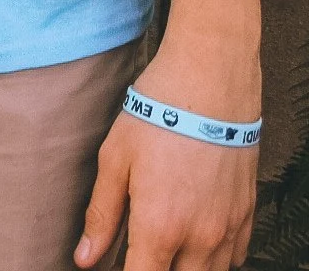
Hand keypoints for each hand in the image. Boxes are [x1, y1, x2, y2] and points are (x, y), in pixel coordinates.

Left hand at [76, 51, 258, 270]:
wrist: (209, 80)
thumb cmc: (157, 113)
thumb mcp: (115, 157)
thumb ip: (102, 214)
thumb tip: (85, 258)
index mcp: (159, 227)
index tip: (117, 264)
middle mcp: (198, 238)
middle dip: (157, 269)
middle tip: (142, 247)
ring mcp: (227, 228)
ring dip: (186, 267)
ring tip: (167, 240)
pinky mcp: (246, 213)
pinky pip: (234, 257)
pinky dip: (215, 257)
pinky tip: (196, 234)